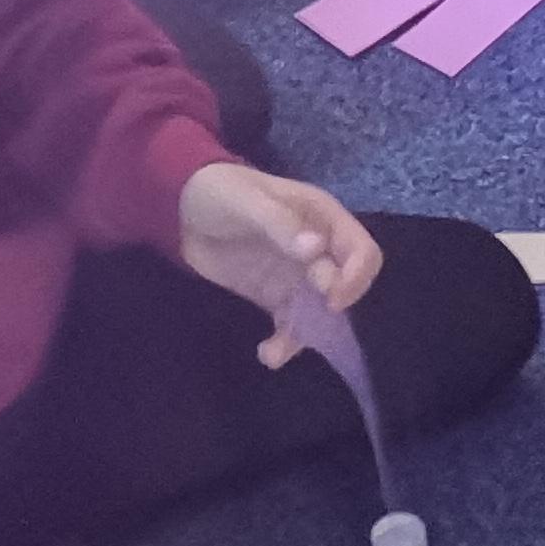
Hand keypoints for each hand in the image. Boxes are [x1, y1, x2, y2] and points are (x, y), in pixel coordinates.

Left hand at [177, 164, 384, 366]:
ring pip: (321, 315)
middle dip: (329, 310)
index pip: (361, 252)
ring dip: (306, 337)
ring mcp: (299, 277)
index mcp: (323, 219)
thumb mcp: (248, 201)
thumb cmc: (220, 192)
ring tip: (275, 351)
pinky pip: (292, 327)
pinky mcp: (278, 299)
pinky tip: (266, 353)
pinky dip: (284, 344)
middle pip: (347, 288)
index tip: (332, 298)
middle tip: (298, 318)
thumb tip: (315, 250)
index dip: (355, 277)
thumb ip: (281, 224)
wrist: (183, 211)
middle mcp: (320, 251)